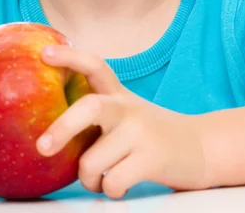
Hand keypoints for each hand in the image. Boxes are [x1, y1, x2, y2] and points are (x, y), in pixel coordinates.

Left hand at [37, 45, 206, 198]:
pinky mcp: (152, 158)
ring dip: (88, 179)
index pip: (94, 65)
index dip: (69, 56)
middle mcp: (128, 108)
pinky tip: (117, 186)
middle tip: (42, 146)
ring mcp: (141, 132)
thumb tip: (50, 129)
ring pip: (93, 160)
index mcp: (118, 95)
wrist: (203, 148)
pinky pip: (113, 181)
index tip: (44, 53)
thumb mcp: (127, 113)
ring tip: (96, 180)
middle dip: (62, 128)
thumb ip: (97, 114)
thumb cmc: (151, 135)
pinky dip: (109, 190)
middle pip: (89, 108)